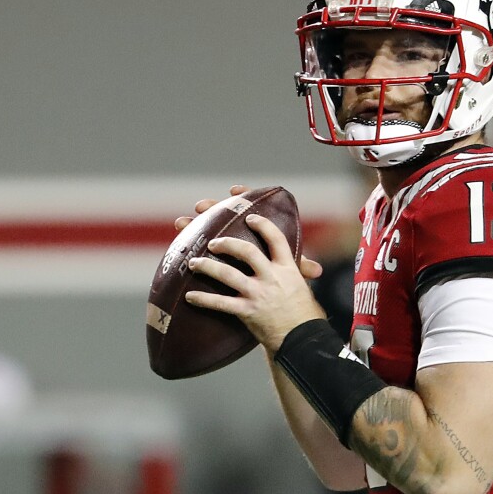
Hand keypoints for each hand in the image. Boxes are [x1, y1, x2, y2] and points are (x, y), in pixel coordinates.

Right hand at [175, 185, 323, 279]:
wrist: (264, 302)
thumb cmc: (276, 283)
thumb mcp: (286, 275)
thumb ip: (298, 268)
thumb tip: (317, 270)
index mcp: (257, 233)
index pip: (251, 206)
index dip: (243, 196)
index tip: (234, 191)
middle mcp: (238, 233)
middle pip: (224, 214)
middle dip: (212, 208)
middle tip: (201, 206)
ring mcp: (223, 243)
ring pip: (205, 229)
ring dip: (192, 224)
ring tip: (181, 222)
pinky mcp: (210, 258)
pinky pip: (194, 248)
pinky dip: (184, 243)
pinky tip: (175, 242)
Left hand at [178, 187, 325, 351]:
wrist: (302, 341)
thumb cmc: (305, 316)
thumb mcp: (304, 288)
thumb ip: (299, 274)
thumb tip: (306, 265)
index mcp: (288, 269)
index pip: (276, 239)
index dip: (262, 226)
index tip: (250, 218)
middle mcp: (272, 278)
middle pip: (247, 251)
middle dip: (227, 243)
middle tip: (213, 242)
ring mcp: (258, 294)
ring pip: (228, 274)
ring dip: (208, 266)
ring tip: (194, 262)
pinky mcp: (247, 312)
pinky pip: (220, 303)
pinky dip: (203, 299)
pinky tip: (190, 296)